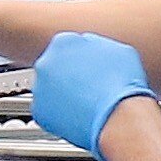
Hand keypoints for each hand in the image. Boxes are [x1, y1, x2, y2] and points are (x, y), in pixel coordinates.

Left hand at [27, 31, 156, 157]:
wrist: (117, 114)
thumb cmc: (122, 82)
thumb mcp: (118, 50)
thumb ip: (97, 45)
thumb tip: (92, 48)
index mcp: (63, 42)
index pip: (68, 49)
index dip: (81, 62)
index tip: (89, 72)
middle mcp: (45, 62)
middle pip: (56, 69)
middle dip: (69, 79)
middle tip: (88, 90)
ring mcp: (39, 88)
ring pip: (51, 92)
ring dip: (64, 97)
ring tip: (86, 106)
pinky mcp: (39, 112)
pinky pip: (50, 113)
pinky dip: (61, 116)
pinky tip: (79, 117)